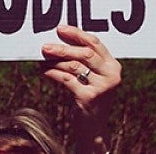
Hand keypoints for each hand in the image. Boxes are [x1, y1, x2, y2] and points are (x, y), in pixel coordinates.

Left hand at [41, 25, 119, 153]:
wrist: (93, 127)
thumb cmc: (89, 95)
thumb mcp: (92, 77)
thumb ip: (83, 60)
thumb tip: (56, 39)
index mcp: (113, 65)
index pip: (95, 43)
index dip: (77, 33)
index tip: (60, 28)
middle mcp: (112, 75)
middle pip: (85, 53)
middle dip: (63, 48)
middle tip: (45, 46)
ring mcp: (102, 87)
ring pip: (74, 66)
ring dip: (54, 61)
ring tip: (42, 58)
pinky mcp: (90, 98)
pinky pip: (66, 79)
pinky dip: (52, 72)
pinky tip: (43, 70)